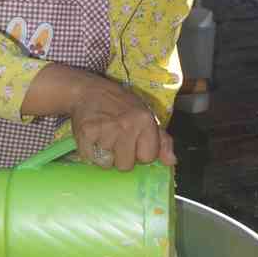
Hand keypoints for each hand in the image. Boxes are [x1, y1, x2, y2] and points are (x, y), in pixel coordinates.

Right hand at [21, 65, 175, 170]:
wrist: (88, 91)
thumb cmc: (119, 104)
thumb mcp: (145, 116)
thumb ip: (162, 140)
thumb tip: (171, 161)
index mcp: (145, 120)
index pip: (148, 157)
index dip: (140, 153)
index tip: (134, 142)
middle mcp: (126, 125)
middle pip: (126, 166)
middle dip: (121, 157)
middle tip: (116, 140)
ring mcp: (105, 130)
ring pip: (108, 164)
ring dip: (105, 154)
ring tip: (104, 137)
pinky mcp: (86, 134)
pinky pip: (90, 159)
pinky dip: (90, 153)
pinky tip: (93, 138)